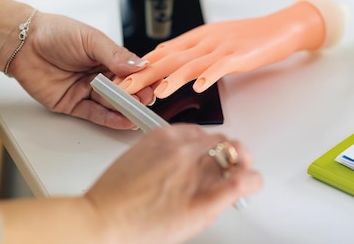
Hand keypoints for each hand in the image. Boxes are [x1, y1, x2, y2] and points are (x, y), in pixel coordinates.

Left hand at [10, 11, 154, 128]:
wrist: (22, 43)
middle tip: (147, 100)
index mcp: (109, 58)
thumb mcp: (91, 40)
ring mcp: (88, 91)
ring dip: (126, 109)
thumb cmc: (55, 33)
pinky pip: (96, 114)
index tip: (155, 84)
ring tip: (138, 112)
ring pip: (112, 104)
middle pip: (125, 90)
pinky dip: (111, 119)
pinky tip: (125, 121)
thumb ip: (116, 55)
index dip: (144, 79)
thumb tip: (140, 64)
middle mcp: (101, 75)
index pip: (133, 72)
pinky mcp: (74, 105)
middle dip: (137, 96)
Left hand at [85, 125, 261, 243]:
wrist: (104, 219)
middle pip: (226, 143)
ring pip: (205, 135)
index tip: (245, 179)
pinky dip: (188, 142)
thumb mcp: (196, 217)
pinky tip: (180, 162)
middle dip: (230, 158)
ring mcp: (169, 140)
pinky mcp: (154, 135)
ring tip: (197, 171)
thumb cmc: (142, 224)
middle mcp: (186, 150)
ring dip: (209, 149)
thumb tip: (248, 179)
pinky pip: (183, 129)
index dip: (249, 171)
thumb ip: (227, 192)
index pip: (242, 157)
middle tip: (222, 176)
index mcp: (200, 172)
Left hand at [119, 0, 330, 97]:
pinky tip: (198, 87)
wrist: (280, 27)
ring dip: (172, 78)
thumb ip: (192, 50)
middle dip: (145, 74)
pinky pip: (222, 67)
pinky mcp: (241, 55)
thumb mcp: (215, 40)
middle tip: (124, 89)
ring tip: (156, 92)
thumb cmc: (250, 36)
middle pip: (170, 58)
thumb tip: (166, 59)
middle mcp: (206, 40)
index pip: (163, 52)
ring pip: (192, 63)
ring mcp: (223, 47)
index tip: (121, 79)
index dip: (140, 66)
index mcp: (197, 37)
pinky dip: (209, 76)